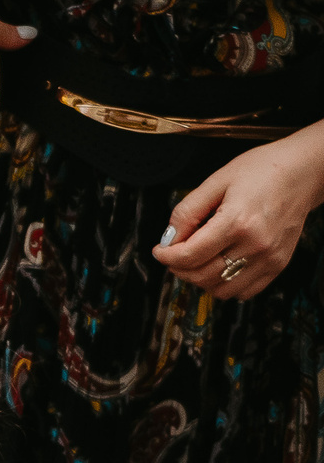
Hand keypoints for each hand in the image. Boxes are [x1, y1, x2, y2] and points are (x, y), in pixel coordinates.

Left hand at [154, 130, 323, 299]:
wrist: (303, 172)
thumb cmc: (262, 171)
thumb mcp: (216, 182)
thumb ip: (187, 212)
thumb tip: (168, 239)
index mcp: (237, 222)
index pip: (190, 256)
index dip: (166, 257)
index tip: (159, 251)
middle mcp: (256, 245)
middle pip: (202, 276)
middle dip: (179, 269)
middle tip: (174, 255)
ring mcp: (270, 258)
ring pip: (221, 289)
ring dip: (201, 280)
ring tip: (197, 260)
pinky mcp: (279, 264)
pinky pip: (244, 291)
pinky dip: (225, 285)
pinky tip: (219, 266)